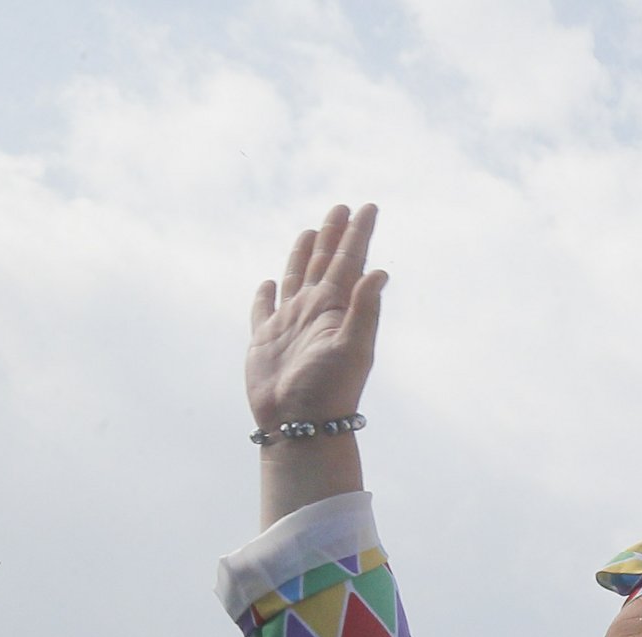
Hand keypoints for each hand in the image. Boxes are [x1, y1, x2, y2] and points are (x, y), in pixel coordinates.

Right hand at [247, 204, 386, 431]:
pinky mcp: (264, 340)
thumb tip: (380, 272)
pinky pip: (262, 310)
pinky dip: (264, 295)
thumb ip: (364, 309)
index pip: (350, 262)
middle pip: (324, 263)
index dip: (358, 235)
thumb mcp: (353, 347)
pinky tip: (267, 283)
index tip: (369, 207)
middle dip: (333, 235)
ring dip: (302, 254)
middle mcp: (314, 311)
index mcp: (336, 308)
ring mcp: (288, 324)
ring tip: (310, 231)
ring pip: (295, 278)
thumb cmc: (331, 389)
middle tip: (342, 207)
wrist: (300, 424)